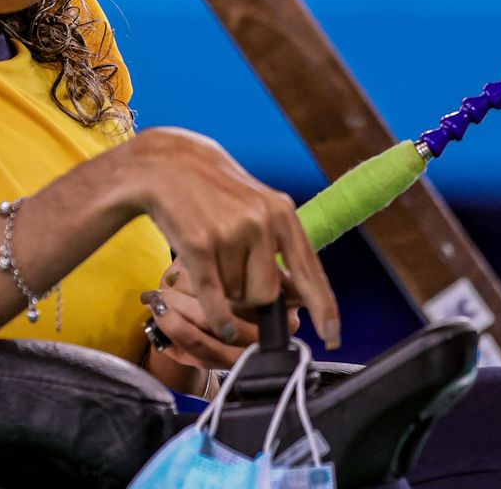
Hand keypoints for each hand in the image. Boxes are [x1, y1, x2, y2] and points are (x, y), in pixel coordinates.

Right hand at [117, 128, 339, 349]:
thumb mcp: (258, 208)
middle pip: (267, 295)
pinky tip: (220, 321)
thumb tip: (299, 299)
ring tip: (211, 259)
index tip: (332, 336)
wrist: (168, 163)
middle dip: (250, 297)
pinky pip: (215, 297)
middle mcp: (261, 222)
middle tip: (231, 274)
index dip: (323, 308)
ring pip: (236, 295)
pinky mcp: (198, 244)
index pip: (310, 271)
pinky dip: (218, 316)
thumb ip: (280, 249)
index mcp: (282, 214)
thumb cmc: (216, 192)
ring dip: (224, 290)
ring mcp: (230, 232)